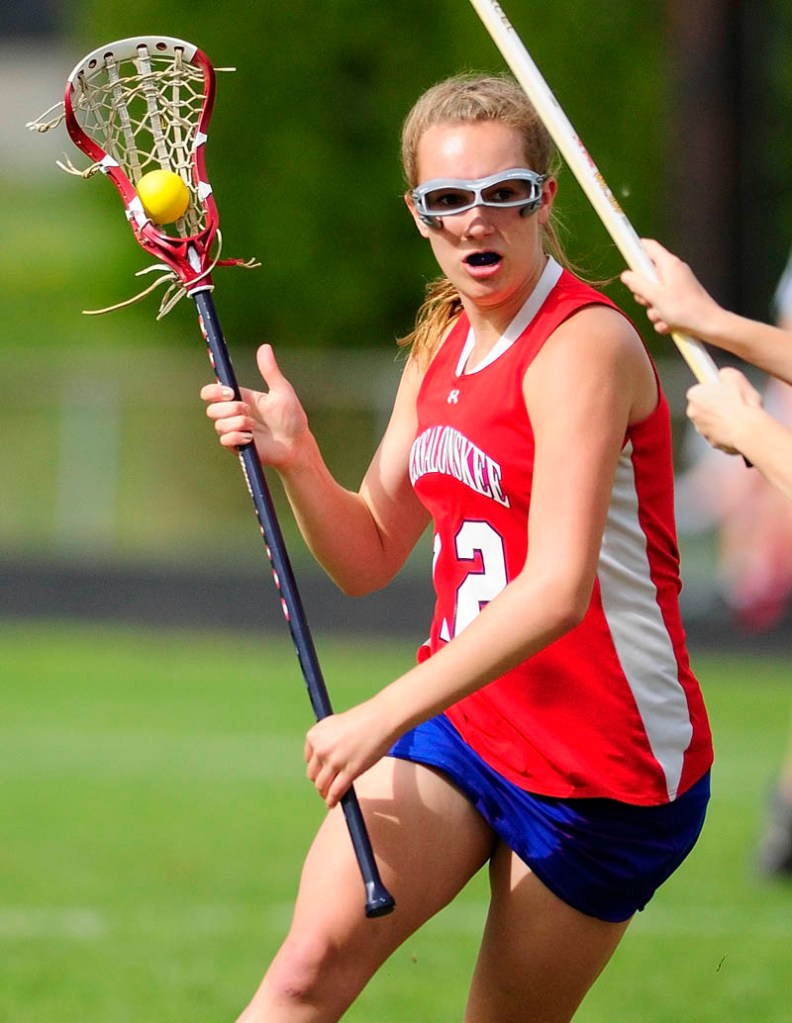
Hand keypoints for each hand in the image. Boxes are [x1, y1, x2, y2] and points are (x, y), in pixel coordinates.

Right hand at [199, 343, 308, 469]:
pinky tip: (251, 439)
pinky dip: (237, 438)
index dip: (213, 391)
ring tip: (254, 427)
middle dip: (229, 409)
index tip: (230, 392)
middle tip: (247, 410)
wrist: (296, 444)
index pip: (212, 392)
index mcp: (240, 398)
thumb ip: (270, 370)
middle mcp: (233, 414)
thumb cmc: (292, 418)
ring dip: (237, 423)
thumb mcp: (281, 391)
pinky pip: (225, 440)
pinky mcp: (236, 446)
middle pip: (211, 409)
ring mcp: (234, 430)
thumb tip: (264, 347)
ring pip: (219, 424)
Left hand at [304, 701, 395, 808]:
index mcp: (314, 735)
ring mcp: (334, 761)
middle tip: (327, 784)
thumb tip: (324, 758)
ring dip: (325, 793)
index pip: (308, 759)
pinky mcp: (349, 772)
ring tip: (329, 796)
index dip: (316, 767)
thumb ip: (326, 739)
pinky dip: (332, 800)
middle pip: (313, 774)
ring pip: (321, 785)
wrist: (381, 718)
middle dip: (320, 780)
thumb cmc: (363, 719)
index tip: (322, 771)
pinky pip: (336, 791)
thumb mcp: (335, 724)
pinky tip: (333, 803)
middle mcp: (320, 748)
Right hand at [620, 239, 720, 337]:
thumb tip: (626, 275)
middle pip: (647, 275)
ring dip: (652, 309)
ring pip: (653, 295)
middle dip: (642, 292)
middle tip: (647, 300)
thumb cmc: (687, 310)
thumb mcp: (655, 297)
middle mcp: (674, 272)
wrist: (710, 326)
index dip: (634, 249)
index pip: (648, 247)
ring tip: (662, 316)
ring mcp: (677, 286)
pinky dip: (662, 317)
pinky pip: (663, 306)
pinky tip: (668, 324)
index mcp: (669, 264)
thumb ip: (637, 284)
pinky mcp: (680, 300)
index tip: (623, 255)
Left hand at [686, 367, 762, 453]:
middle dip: (717, 405)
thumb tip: (722, 376)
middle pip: (704, 407)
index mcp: (694, 395)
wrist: (748, 429)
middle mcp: (693, 413)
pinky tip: (738, 427)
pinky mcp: (711, 442)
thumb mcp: (735, 377)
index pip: (701, 390)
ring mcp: (701, 430)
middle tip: (734, 403)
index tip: (724, 391)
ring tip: (739, 416)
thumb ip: (724, 374)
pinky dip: (727, 432)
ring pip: (711, 422)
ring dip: (722, 419)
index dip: (714, 390)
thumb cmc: (742, 403)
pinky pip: (719, 434)